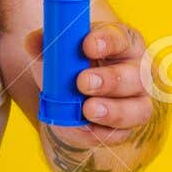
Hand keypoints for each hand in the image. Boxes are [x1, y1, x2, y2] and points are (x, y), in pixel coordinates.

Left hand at [24, 21, 153, 140]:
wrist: (68, 99)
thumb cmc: (68, 65)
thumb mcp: (56, 51)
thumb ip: (45, 44)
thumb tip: (33, 42)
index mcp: (122, 43)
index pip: (122, 38)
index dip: (107, 41)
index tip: (87, 45)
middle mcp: (137, 72)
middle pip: (135, 76)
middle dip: (110, 79)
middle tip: (83, 82)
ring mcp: (136, 102)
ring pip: (138, 109)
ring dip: (113, 110)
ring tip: (88, 109)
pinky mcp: (126, 128)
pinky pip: (119, 134)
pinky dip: (99, 132)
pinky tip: (82, 127)